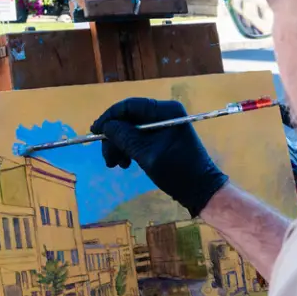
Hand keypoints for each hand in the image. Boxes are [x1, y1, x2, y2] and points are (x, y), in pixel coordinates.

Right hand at [92, 97, 230, 216]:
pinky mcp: (162, 138)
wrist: (200, 190)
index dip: (110, 117)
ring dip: (120, 145)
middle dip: (115, 137)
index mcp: (165, 111)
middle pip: (129, 118)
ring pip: (131, 130)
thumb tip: (106, 126)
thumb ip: (125, 137)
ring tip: (117, 164)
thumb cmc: (177, 171)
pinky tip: (126, 163)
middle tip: (107, 158)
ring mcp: (164, 125)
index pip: (130, 105)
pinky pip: (139, 138)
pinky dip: (129, 149)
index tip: (95, 132)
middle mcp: (165, 113)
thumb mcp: (147, 154)